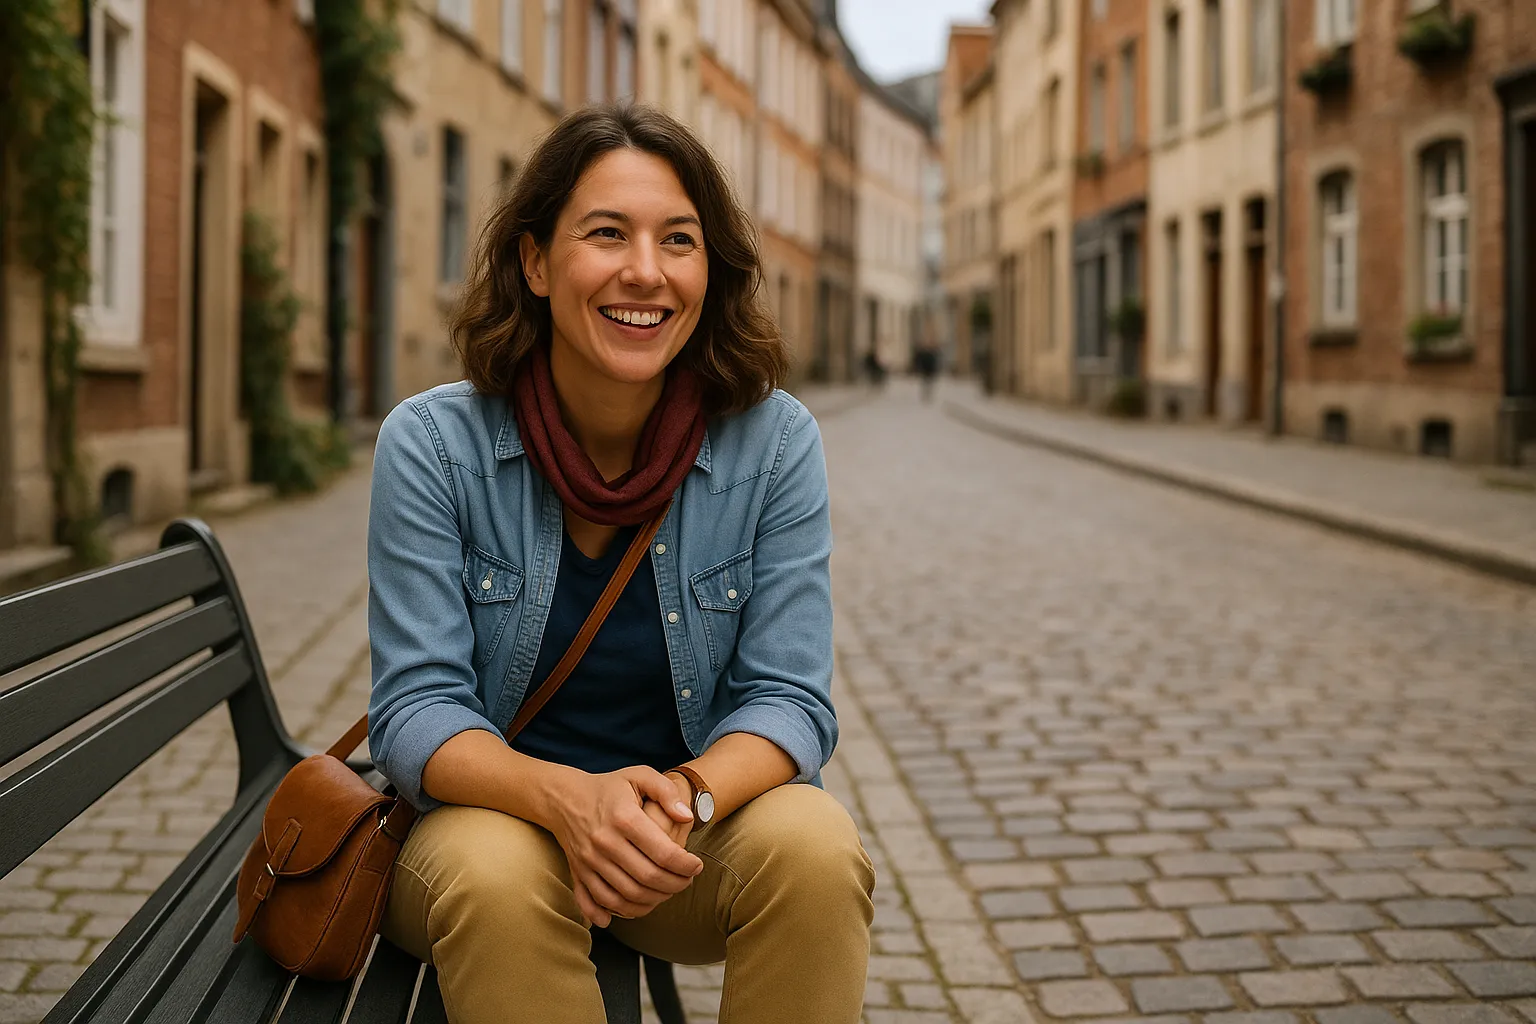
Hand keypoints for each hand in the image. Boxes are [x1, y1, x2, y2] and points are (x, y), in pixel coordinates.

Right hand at [549, 766, 700, 927]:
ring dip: (653, 901)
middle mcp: (605, 842)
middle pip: (647, 878)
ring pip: (626, 896)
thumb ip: (667, 792)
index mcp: (624, 818)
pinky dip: (617, 913)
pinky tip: (635, 909)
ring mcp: (589, 861)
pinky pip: (597, 903)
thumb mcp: (640, 775)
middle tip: (687, 881)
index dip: (686, 865)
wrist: (565, 798)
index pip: (663, 853)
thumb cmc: (610, 787)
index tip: (697, 866)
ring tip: (667, 891)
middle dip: (675, 885)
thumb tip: (686, 817)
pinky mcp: (577, 873)